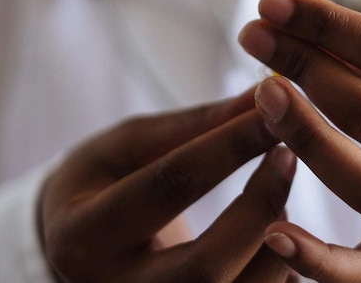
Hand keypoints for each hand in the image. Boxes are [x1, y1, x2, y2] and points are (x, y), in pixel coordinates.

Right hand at [39, 89, 297, 282]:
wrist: (71, 250)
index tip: (272, 112)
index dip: (228, 146)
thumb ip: (192, 124)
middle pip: (204, 265)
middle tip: (288, 156)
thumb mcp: (126, 146)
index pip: (169, 186)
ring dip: (275, 246)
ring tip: (282, 202)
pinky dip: (273, 274)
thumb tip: (260, 95)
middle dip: (258, 207)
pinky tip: (279, 241)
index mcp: (83, 235)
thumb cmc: (98, 185)